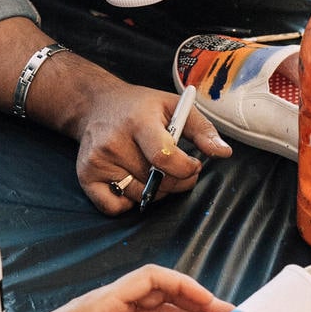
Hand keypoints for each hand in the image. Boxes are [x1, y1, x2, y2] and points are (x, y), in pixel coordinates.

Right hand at [72, 77, 231, 213]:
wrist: (95, 104)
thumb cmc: (140, 107)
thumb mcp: (173, 106)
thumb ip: (202, 129)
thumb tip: (224, 153)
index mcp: (138, 122)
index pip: (164, 158)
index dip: (186, 169)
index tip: (193, 165)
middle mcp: (113, 142)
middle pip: (156, 181)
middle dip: (176, 181)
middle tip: (178, 169)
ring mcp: (97, 161)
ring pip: (140, 196)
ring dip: (155, 191)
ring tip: (153, 170)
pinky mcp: (86, 176)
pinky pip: (114, 207)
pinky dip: (128, 202)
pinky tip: (132, 182)